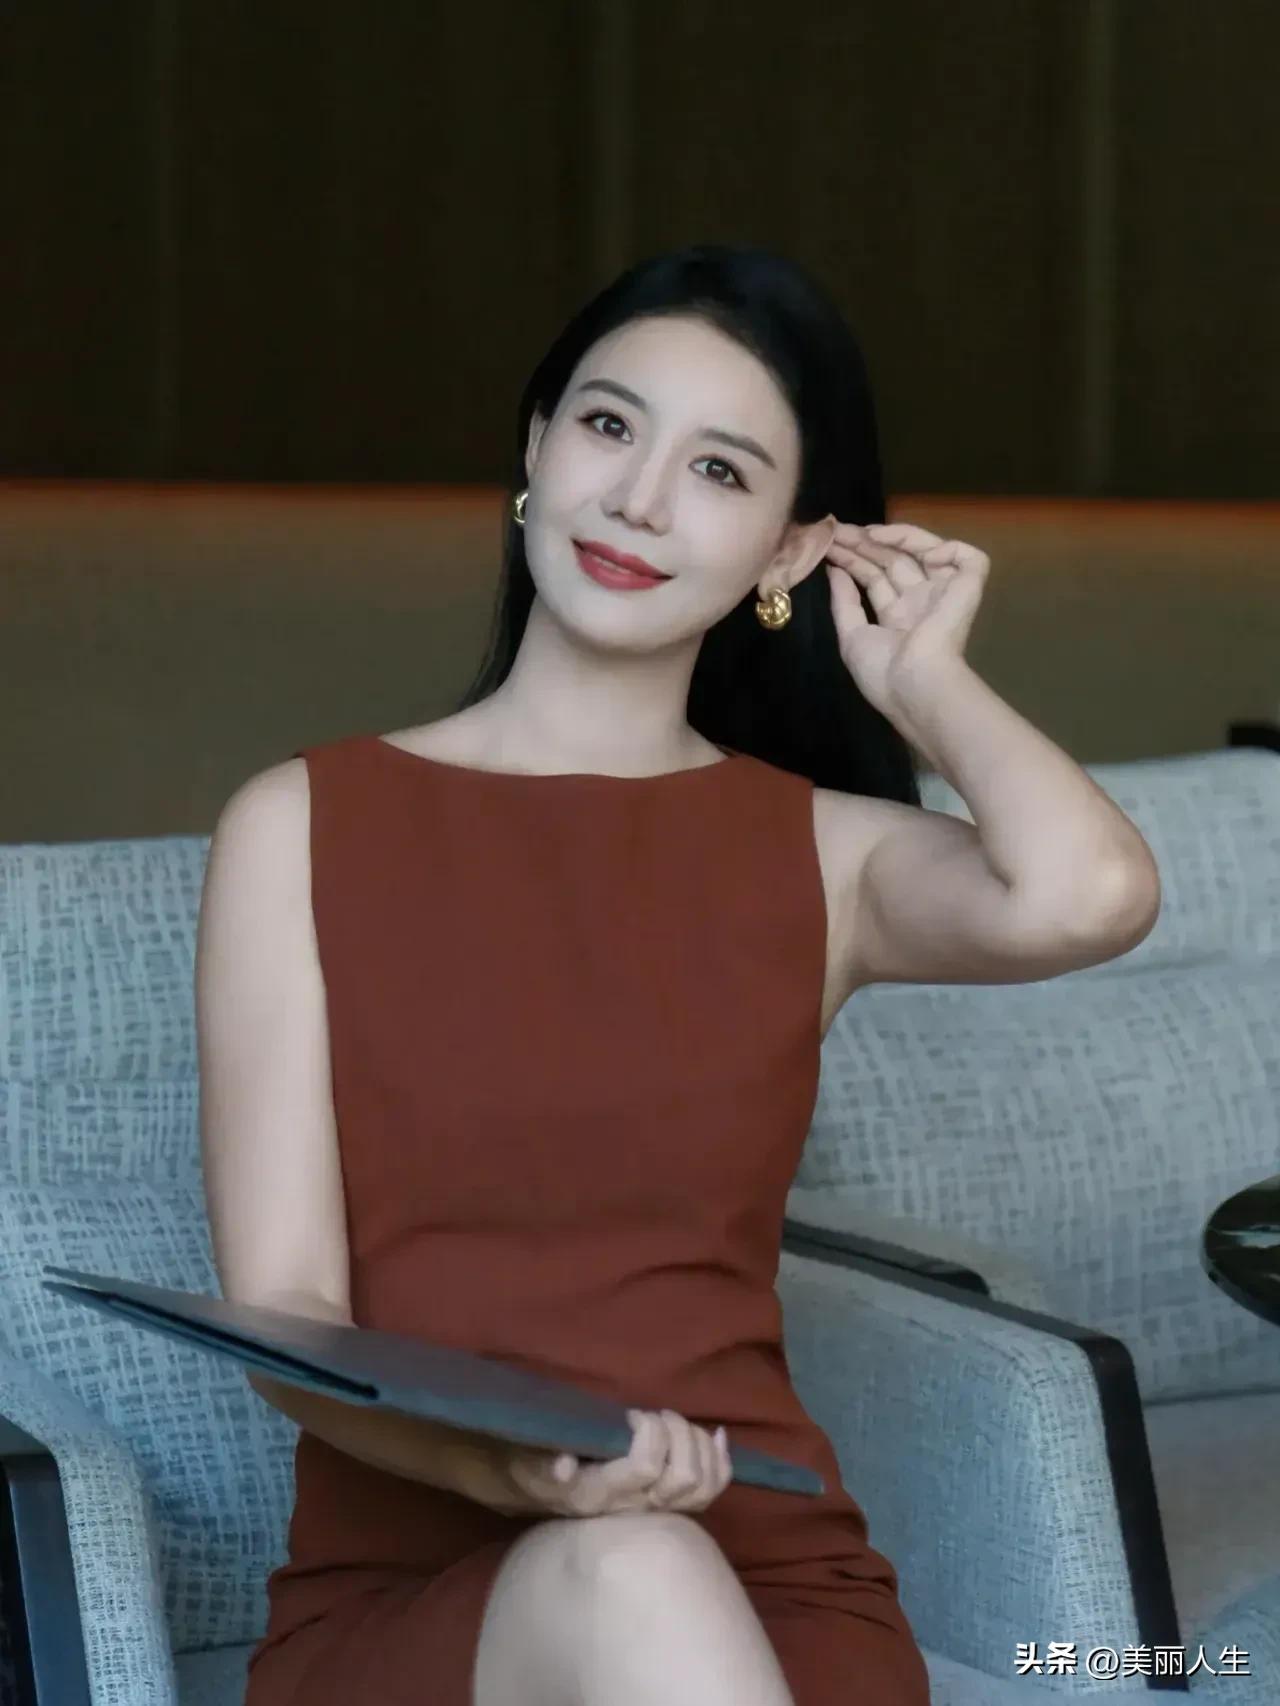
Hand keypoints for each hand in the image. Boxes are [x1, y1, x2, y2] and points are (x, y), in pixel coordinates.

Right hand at [484, 1409, 733, 1518]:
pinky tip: (716, 1434)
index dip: (650, 1432)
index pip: (647, 1468)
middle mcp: (633, 1508)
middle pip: (684, 1477)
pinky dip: (721, 1459)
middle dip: (679, 1432)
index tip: (633, 1414)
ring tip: (676, 1422)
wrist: (542, 1492)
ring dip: (699, 1443)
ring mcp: (654, 1509)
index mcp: (601, 1494)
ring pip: (702, 1486)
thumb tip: (565, 1467)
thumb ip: (544, 1462)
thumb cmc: (536, 1466)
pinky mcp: (668, 1504)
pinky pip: (710, 1491)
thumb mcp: (530, 1460)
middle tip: (656, 1414)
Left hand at [825, 521, 989, 715]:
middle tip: (838, 530)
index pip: (874, 578)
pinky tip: (916, 550)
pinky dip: (946, 548)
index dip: (853, 560)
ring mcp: (943, 593)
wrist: (915, 686)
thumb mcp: (852, 637)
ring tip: (862, 532)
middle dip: (864, 544)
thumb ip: (844, 602)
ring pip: (924, 551)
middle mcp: (920, 601)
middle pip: (893, 561)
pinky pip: (967, 558)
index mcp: (897, 617)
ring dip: (893, 537)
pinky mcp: (968, 587)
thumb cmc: (882, 671)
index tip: (829, 545)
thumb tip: (834, 570)